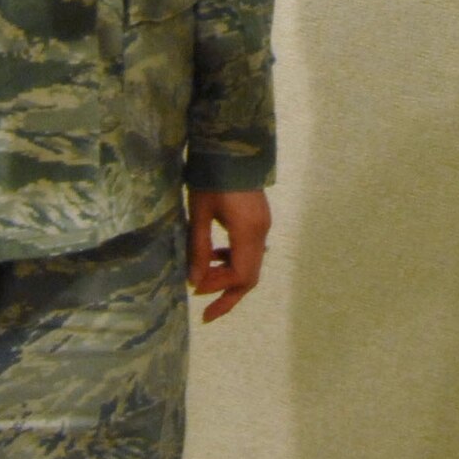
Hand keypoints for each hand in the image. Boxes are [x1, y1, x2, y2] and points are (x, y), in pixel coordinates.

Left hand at [187, 187, 269, 322]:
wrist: (231, 145)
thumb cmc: (211, 177)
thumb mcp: (199, 212)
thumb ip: (199, 248)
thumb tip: (194, 281)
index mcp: (248, 231)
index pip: (239, 274)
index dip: (217, 287)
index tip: (195, 290)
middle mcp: (261, 231)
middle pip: (250, 275)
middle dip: (228, 295)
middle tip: (207, 313)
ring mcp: (263, 224)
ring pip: (252, 264)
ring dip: (230, 278)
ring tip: (206, 283)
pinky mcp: (260, 217)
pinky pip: (252, 250)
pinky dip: (235, 261)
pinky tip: (217, 256)